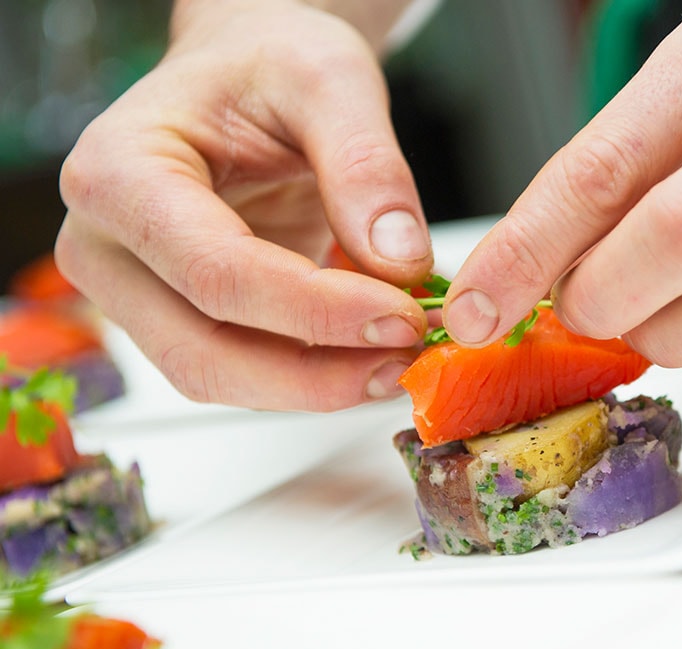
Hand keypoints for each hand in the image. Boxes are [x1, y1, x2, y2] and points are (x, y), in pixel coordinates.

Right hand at [56, 2, 431, 409]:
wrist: (249, 69)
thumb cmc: (269, 61)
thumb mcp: (331, 79)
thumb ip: (366, 165)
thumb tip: (401, 262)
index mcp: (118, 171)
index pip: (218, 271)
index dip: (318, 310)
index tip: (405, 317)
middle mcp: (105, 244)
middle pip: (204, 349)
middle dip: (315, 372)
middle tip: (408, 360)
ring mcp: (134, 291)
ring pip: (218, 376)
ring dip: (315, 387)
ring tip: (399, 362)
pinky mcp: (176, 318)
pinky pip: (241, 369)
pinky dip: (310, 376)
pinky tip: (372, 357)